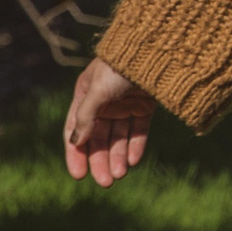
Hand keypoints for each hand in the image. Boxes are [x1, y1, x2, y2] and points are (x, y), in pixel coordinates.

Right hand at [63, 57, 154, 185]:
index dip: (76, 153)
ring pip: (119, 137)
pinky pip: (138, 130)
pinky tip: (134, 161)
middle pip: (99, 138)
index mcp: (85, 95)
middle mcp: (104, 102)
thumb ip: (86, 117)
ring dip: (118, 156)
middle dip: (101, 160)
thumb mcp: (97, 91)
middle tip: (106, 182)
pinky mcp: (145, 105)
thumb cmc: (120, 66)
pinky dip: (136, 145)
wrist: (156, 48)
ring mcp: (125, 104)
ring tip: (121, 174)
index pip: (76, 130)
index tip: (79, 175)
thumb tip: (75, 142)